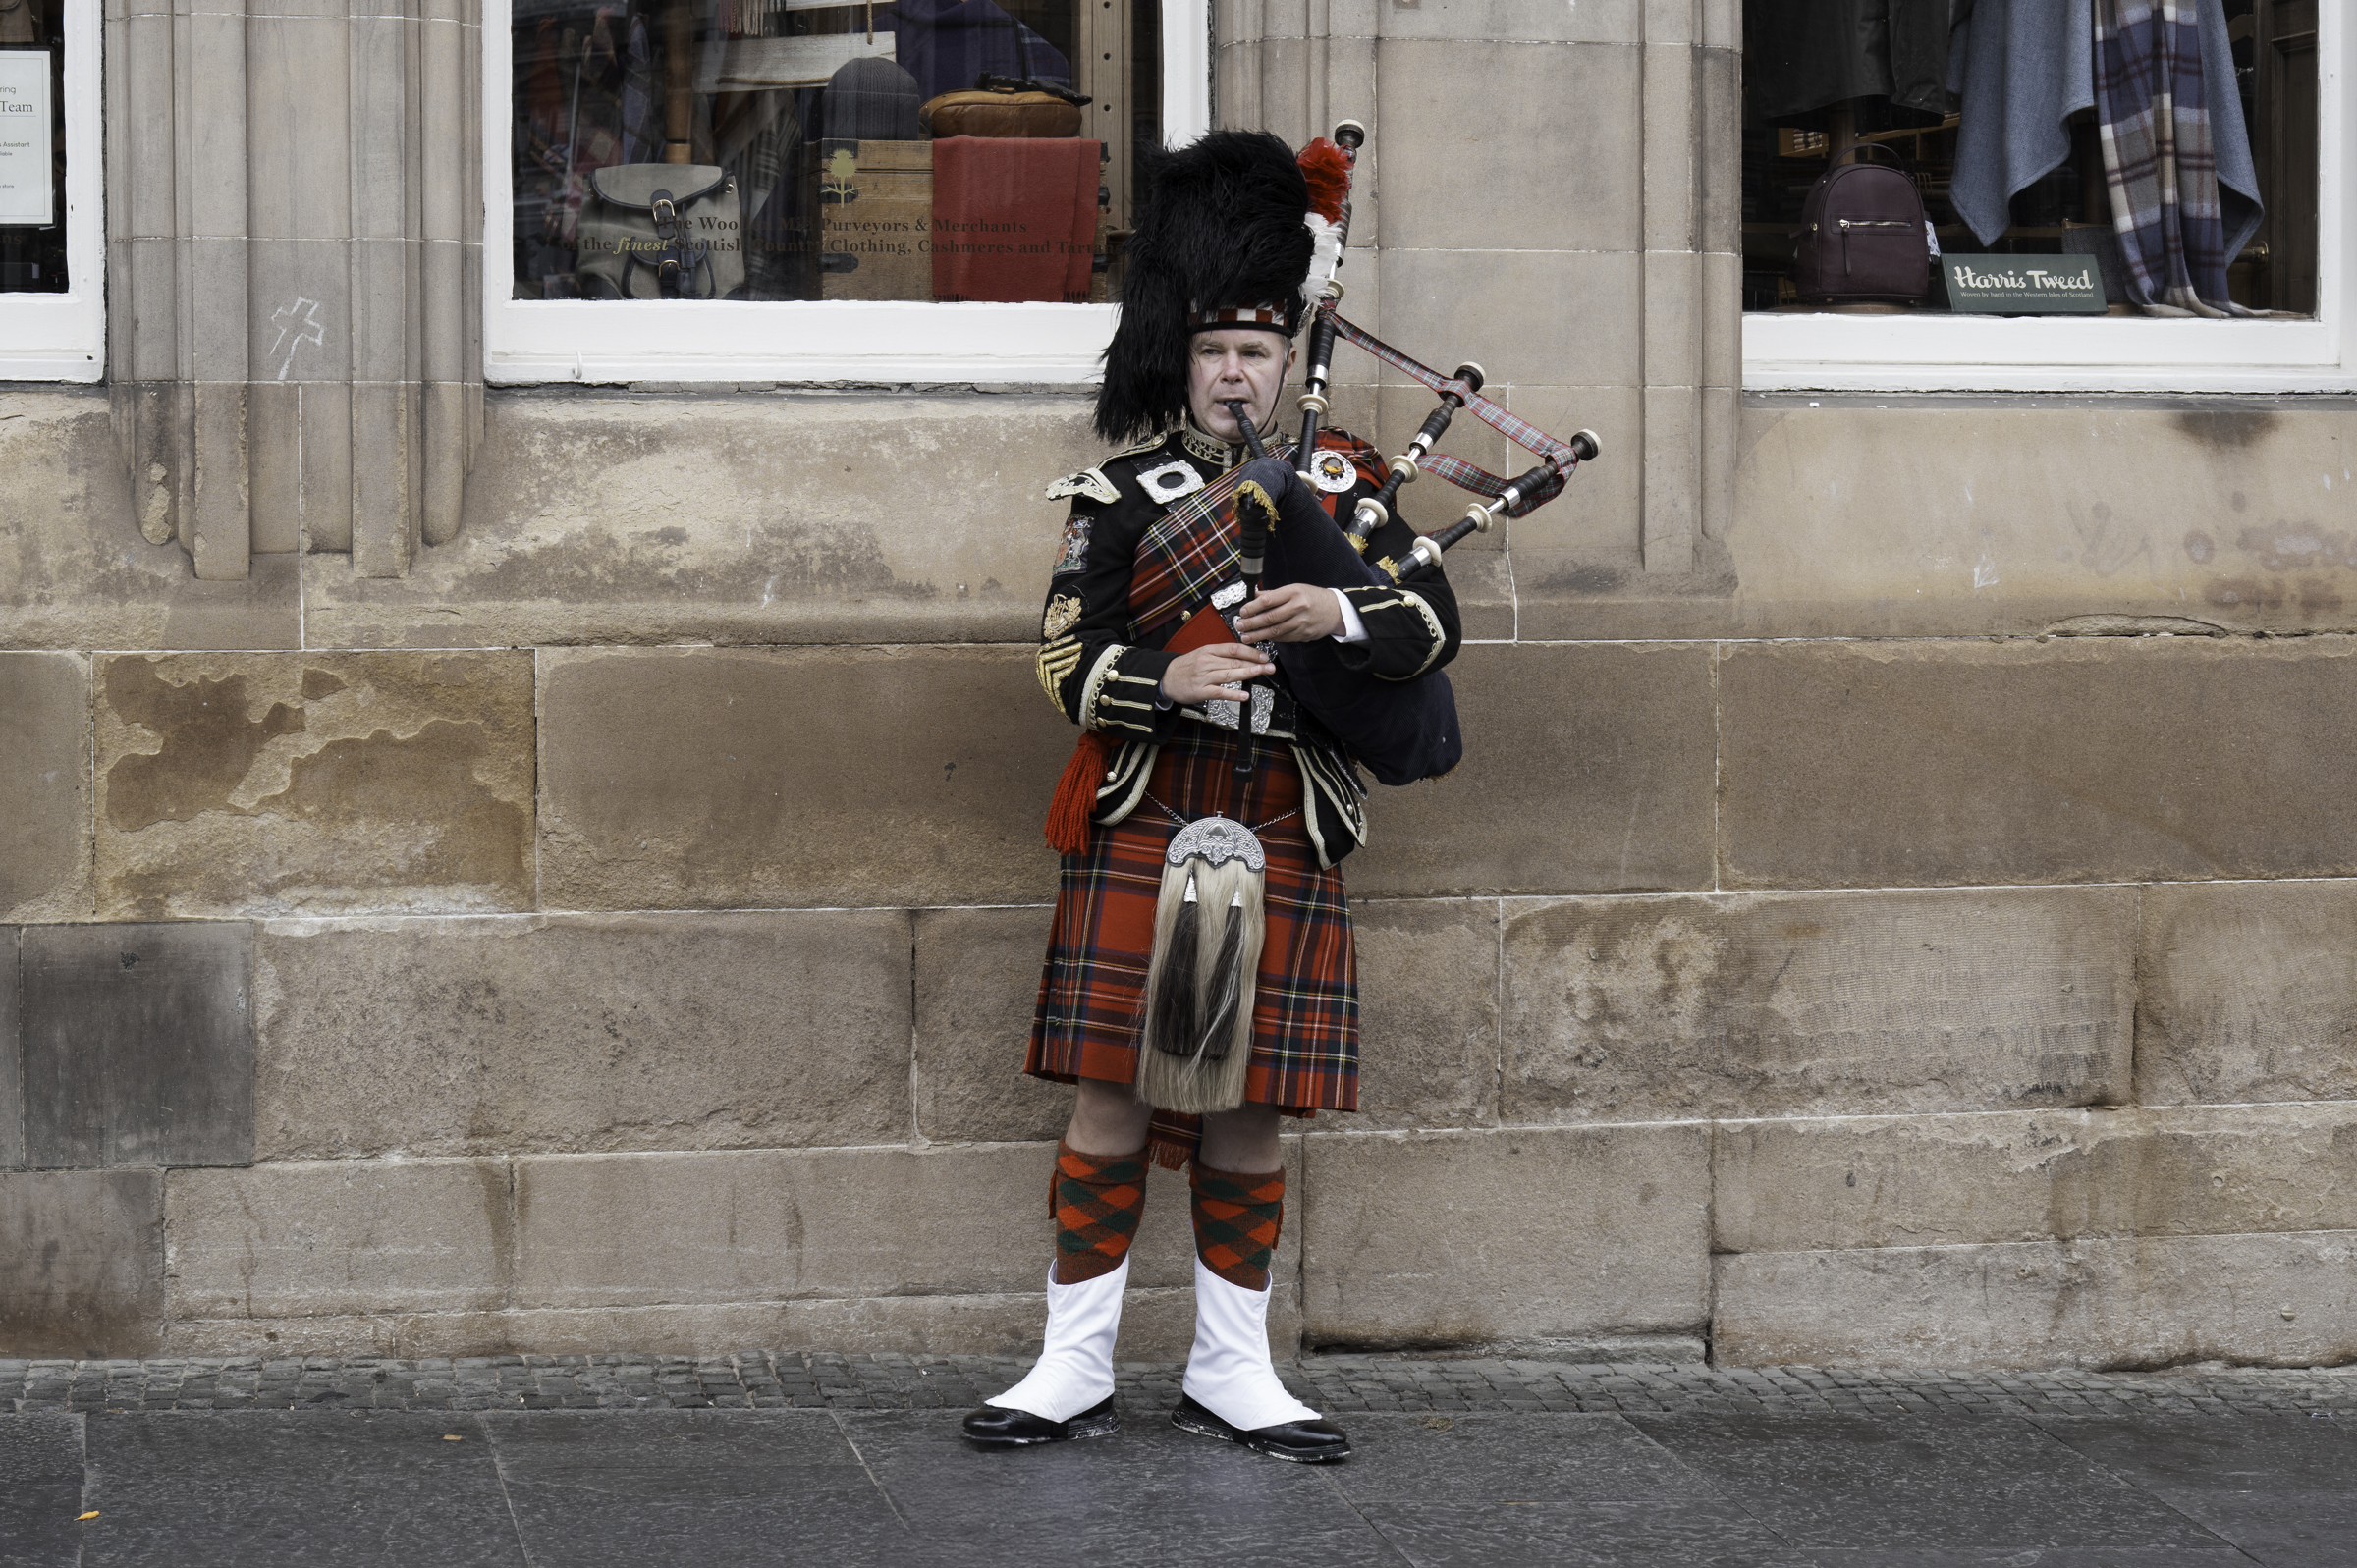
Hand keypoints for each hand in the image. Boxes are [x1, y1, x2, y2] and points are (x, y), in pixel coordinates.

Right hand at [1161, 642, 1275, 704]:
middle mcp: (1207, 661)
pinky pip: (1220, 692)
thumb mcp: (1202, 654)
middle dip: (1255, 664)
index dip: (1251, 652)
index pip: (1234, 649)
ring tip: (1261, 673)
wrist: (1165, 677)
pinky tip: (1244, 695)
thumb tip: (1243, 656)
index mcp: (1208, 650)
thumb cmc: (1185, 667)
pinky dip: (1233, 694)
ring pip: (1229, 674)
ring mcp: (1204, 677)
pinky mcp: (1200, 691)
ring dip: (1248, 674)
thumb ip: (1220, 655)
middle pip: (1235, 661)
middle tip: (1270, 666)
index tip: (1264, 656)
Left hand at [1234, 583, 1342, 642]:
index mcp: (1294, 592)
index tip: (1243, 611)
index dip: (1253, 607)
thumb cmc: (1313, 597)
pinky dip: (1271, 639)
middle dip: (1252, 623)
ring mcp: (1301, 623)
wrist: (1335, 610)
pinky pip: (1283, 638)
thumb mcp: (1295, 588)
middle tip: (1240, 626)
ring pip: (1275, 631)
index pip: (1269, 600)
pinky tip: (1262, 638)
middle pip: (1270, 618)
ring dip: (1258, 635)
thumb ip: (1274, 594)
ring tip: (1246, 637)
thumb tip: (1255, 595)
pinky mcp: (1303, 634)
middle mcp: (1298, 608)